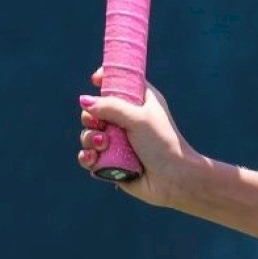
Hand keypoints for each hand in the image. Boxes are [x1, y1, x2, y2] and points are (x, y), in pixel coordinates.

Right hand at [78, 68, 199, 207]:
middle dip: (90, 117)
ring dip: (89, 139)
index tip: (95, 80)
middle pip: (95, 110)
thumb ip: (110, 106)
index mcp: (141, 101)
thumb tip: (84, 100)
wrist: (174, 179)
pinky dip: (88, 156)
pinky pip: (90, 155)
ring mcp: (119, 141)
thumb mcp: (138, 118)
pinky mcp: (112, 161)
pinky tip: (92, 158)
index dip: (106, 79)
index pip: (120, 82)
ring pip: (90, 134)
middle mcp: (128, 119)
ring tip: (102, 145)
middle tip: (98, 124)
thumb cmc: (162, 144)